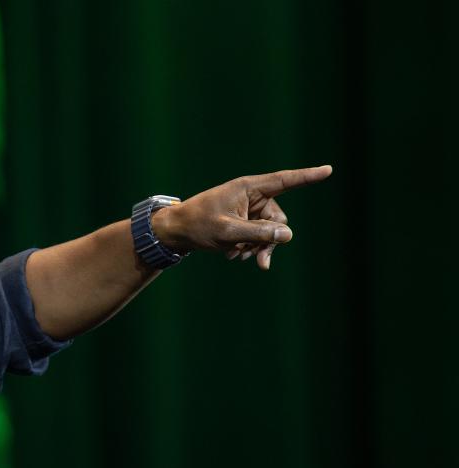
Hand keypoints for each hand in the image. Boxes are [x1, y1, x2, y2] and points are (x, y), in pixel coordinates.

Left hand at [151, 165, 331, 269]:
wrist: (176, 232)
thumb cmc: (197, 225)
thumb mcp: (228, 232)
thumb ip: (258, 234)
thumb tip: (288, 235)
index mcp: (248, 188)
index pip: (285, 181)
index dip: (307, 176)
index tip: (329, 169)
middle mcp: (252, 196)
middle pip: (278, 220)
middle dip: (269, 241)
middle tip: (257, 260)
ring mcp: (248, 210)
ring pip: (269, 233)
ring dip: (256, 247)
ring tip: (235, 255)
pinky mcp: (244, 222)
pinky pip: (258, 237)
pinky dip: (248, 247)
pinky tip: (232, 254)